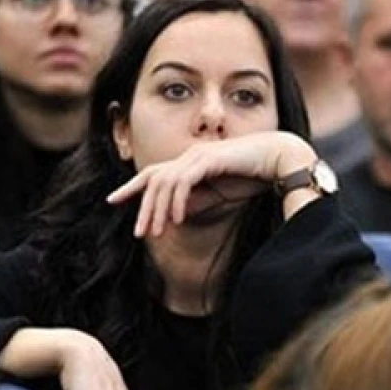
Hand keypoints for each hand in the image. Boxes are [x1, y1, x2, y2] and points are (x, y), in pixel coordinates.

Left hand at [106, 131, 316, 237]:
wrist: (277, 160)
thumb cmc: (250, 176)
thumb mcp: (217, 195)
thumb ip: (195, 202)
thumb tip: (173, 216)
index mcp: (189, 163)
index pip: (153, 174)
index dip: (132, 187)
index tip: (113, 200)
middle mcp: (188, 157)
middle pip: (153, 180)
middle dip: (142, 207)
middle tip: (139, 233)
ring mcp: (197, 156)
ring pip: (164, 183)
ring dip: (158, 210)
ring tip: (156, 232)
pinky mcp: (208, 159)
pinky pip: (183, 182)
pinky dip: (177, 201)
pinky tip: (177, 220)